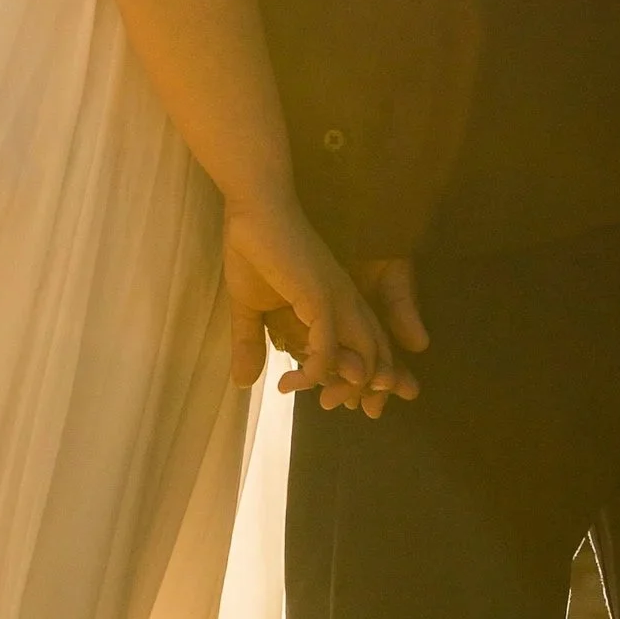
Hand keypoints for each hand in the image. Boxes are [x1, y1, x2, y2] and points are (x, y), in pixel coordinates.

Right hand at [223, 194, 419, 415]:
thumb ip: (251, 344)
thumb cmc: (253, 251)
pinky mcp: (320, 297)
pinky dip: (315, 373)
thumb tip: (241, 383)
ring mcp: (338, 301)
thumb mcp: (249, 309)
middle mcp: (349, 304)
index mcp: (340, 304)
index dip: (363, 381)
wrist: (251, 211)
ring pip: (364, 358)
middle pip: (378, 359)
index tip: (331, 402)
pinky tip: (290, 382)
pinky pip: (329, 348)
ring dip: (341, 388)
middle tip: (330, 407)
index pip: (370, 349)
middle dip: (364, 392)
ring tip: (308, 396)